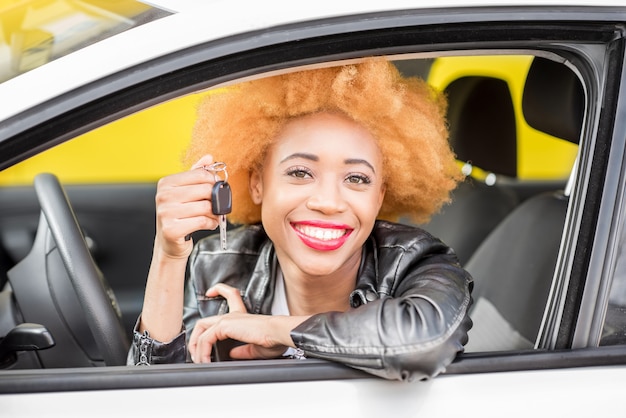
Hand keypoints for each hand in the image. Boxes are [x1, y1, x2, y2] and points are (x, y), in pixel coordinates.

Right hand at [154, 154, 220, 257]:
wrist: (169, 242)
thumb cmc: (180, 215)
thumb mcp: (186, 192)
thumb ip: (196, 174)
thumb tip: (209, 157)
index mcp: (166, 183)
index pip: (200, 174)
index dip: (214, 182)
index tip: (217, 189)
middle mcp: (163, 196)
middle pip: (205, 190)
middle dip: (216, 199)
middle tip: (217, 205)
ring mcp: (166, 213)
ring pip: (206, 207)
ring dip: (215, 213)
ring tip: (213, 216)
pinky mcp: (171, 230)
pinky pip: (202, 221)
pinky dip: (211, 223)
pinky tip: (208, 224)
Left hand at [188, 284, 306, 362]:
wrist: (278, 334)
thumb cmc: (274, 339)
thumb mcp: (255, 348)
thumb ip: (242, 350)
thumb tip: (232, 353)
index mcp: (242, 317)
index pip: (230, 294)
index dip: (219, 290)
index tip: (211, 291)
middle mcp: (233, 315)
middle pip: (205, 320)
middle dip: (195, 338)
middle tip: (196, 353)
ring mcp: (227, 319)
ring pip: (201, 329)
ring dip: (197, 348)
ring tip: (200, 360)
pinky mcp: (224, 325)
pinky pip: (205, 339)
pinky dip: (202, 351)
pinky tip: (205, 359)